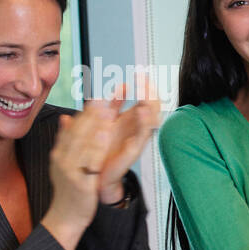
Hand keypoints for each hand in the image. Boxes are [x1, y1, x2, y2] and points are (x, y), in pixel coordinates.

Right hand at [41, 98, 117, 249]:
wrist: (64, 217)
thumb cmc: (70, 190)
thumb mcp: (65, 162)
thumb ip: (66, 140)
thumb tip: (66, 118)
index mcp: (61, 151)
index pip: (73, 126)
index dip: (87, 110)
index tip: (99, 94)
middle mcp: (62, 157)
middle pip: (78, 130)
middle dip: (92, 112)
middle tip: (105, 94)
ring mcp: (69, 169)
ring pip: (83, 142)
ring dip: (95, 124)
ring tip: (108, 108)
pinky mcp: (79, 182)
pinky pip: (89, 161)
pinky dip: (98, 146)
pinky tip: (108, 134)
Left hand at [95, 78, 160, 203]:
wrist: (96, 176)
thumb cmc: (101, 152)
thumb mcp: (104, 122)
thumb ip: (111, 105)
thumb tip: (119, 87)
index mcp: (130, 120)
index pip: (144, 99)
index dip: (144, 86)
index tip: (141, 73)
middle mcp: (136, 128)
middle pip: (152, 106)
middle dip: (149, 92)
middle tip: (144, 80)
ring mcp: (137, 138)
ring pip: (152, 119)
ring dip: (150, 105)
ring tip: (146, 92)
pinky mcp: (134, 149)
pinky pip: (143, 135)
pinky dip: (145, 124)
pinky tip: (143, 112)